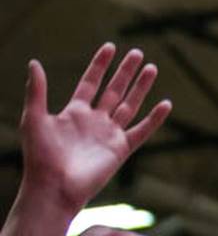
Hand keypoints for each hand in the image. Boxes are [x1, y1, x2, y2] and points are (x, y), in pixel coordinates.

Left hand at [19, 44, 171, 214]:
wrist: (53, 188)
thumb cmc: (39, 157)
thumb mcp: (33, 119)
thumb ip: (36, 91)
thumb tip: (34, 62)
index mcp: (74, 113)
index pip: (90, 83)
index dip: (99, 65)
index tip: (110, 47)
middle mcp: (94, 121)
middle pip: (114, 90)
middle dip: (125, 72)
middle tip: (137, 53)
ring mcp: (109, 134)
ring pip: (129, 105)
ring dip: (141, 87)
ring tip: (152, 67)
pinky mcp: (121, 149)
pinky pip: (142, 131)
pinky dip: (155, 118)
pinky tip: (166, 104)